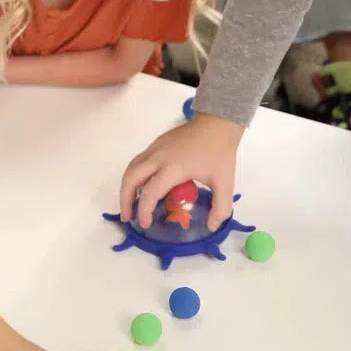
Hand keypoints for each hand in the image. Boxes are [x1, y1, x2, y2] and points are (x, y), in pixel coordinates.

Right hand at [120, 113, 244, 230]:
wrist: (217, 123)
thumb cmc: (220, 152)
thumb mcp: (225, 183)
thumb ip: (220, 208)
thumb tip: (211, 227)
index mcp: (173, 168)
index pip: (149, 193)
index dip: (144, 211)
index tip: (146, 224)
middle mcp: (158, 158)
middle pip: (131, 178)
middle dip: (125, 200)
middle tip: (128, 216)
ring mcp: (155, 148)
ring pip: (131, 168)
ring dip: (126, 187)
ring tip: (129, 203)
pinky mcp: (156, 143)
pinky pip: (138, 161)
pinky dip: (134, 176)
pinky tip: (142, 186)